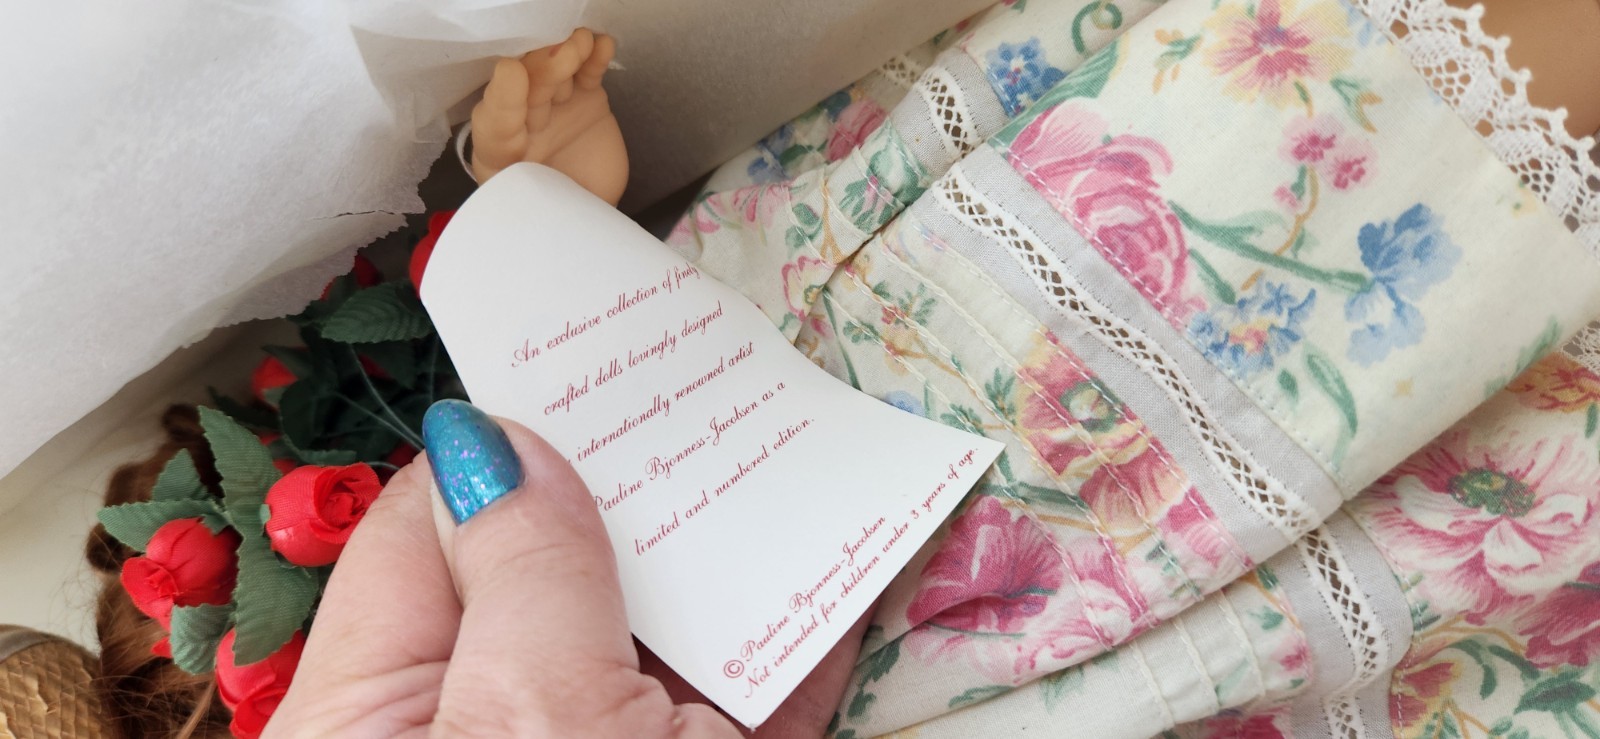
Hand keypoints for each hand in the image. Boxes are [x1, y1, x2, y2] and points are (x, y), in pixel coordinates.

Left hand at [268, 400, 866, 736]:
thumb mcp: (521, 729)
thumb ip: (521, 580)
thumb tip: (496, 436)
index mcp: (383, 710)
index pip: (433, 531)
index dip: (508, 439)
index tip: (584, 357)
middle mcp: (493, 724)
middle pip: (564, 570)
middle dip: (638, 484)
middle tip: (705, 378)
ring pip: (669, 630)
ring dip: (737, 547)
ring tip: (794, 441)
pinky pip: (755, 695)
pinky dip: (808, 631)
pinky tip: (858, 551)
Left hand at [471, 29, 629, 204]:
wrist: (594, 215)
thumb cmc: (562, 220)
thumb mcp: (548, 218)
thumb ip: (545, 203)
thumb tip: (552, 196)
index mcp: (502, 159)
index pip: (495, 126)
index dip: (503, 99)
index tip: (513, 73)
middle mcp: (523, 125)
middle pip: (527, 90)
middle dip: (542, 69)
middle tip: (564, 55)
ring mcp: (554, 107)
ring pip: (554, 74)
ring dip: (565, 54)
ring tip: (582, 43)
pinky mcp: (583, 98)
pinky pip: (586, 73)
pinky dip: (594, 58)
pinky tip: (602, 45)